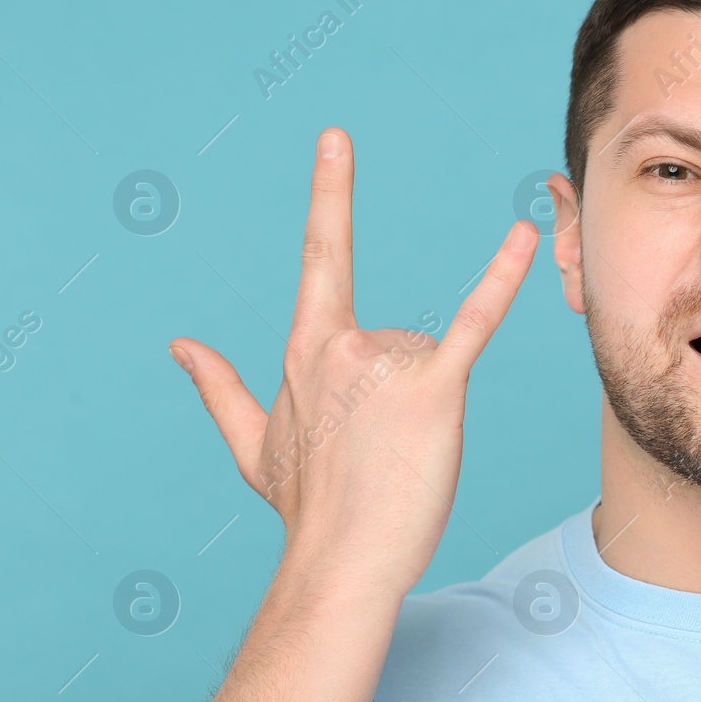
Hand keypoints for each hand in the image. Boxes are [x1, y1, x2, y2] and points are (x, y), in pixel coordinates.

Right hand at [167, 127, 537, 592]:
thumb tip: (178, 345)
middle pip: (399, 340)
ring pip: (431, 358)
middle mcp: (344, 344)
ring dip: (425, 407)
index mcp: (306, 349)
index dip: (331, 194)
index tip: (339, 139)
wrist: (340, 562)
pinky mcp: (436, 387)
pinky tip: (522, 238)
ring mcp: (388, 362)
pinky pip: (473, 323)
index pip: (320, 255)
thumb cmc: (305, 510)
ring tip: (400, 456)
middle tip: (380, 456)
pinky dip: (500, 280)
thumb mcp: (250, 445)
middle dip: (400, 398)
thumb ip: (219, 388)